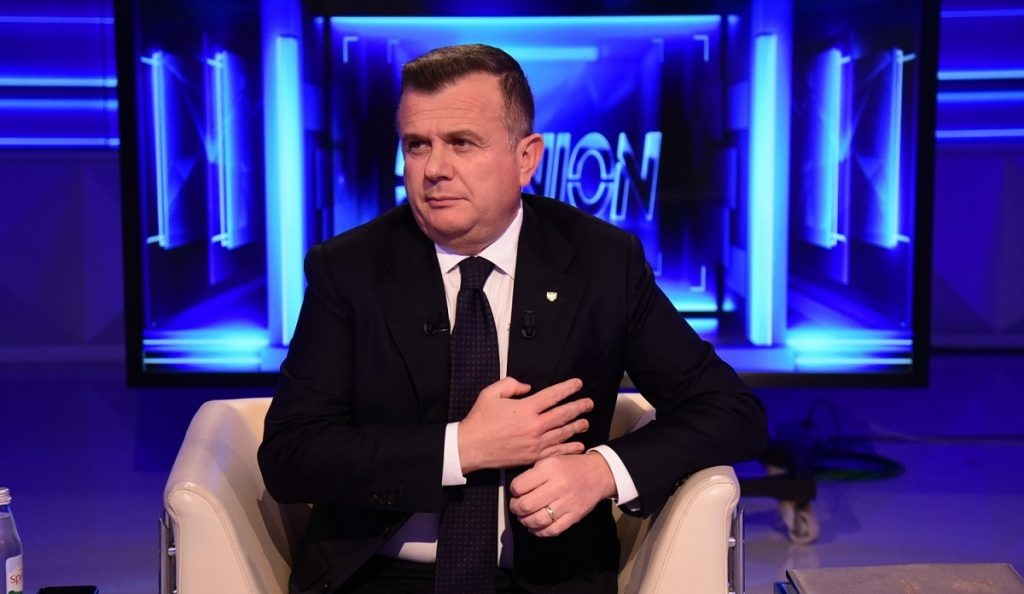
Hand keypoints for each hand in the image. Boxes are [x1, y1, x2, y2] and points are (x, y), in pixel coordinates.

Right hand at [458, 377, 591, 472]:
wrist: (470, 447)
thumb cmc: (479, 420)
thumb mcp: (491, 393)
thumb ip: (511, 385)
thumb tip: (527, 387)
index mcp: (525, 408)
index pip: (553, 395)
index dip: (568, 388)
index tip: (578, 384)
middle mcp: (534, 426)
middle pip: (563, 415)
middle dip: (579, 407)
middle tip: (589, 403)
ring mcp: (534, 443)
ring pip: (562, 433)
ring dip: (576, 426)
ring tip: (586, 422)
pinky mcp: (532, 456)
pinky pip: (555, 452)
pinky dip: (569, 448)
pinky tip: (578, 445)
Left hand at [508, 452, 616, 536]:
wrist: (598, 474)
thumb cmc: (570, 466)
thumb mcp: (550, 459)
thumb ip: (533, 473)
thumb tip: (516, 490)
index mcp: (549, 470)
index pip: (520, 486)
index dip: (513, 490)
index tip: (516, 491)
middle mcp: (558, 486)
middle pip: (526, 505)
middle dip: (516, 508)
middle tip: (516, 506)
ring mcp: (567, 503)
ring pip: (537, 520)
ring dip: (525, 521)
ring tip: (524, 517)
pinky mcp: (574, 516)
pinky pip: (553, 530)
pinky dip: (540, 532)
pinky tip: (535, 528)